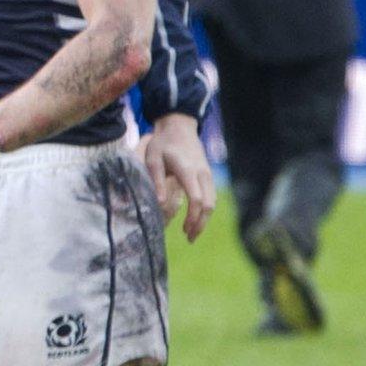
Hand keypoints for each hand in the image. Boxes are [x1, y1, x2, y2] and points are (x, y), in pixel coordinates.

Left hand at [142, 114, 213, 240]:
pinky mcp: (208, 174)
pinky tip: (196, 219)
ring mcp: (207, 173)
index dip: (192, 217)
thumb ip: (156, 181)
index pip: (196, 199)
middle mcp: (202, 173)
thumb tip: (159, 204)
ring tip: (192, 233)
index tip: (185, 230)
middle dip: (201, 223)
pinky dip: (206, 210)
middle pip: (209, 204)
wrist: (179, 126)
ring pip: (212, 201)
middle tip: (190, 238)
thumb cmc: (163, 143)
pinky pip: (211, 196)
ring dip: (204, 219)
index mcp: (188, 170)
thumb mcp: (153, 159)